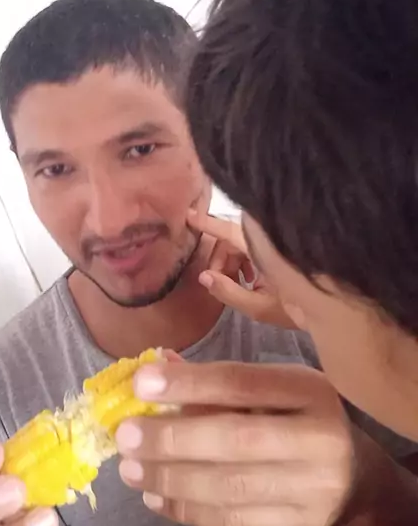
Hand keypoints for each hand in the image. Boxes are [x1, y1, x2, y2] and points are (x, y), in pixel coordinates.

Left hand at [116, 360, 355, 525]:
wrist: (354, 477)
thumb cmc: (300, 417)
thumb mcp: (273, 388)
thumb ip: (218, 381)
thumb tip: (156, 367)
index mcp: (308, 389)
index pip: (242, 383)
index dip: (189, 383)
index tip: (141, 382)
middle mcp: (317, 437)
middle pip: (235, 439)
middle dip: (171, 438)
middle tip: (124, 435)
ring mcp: (312, 488)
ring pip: (230, 486)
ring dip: (171, 478)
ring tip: (131, 469)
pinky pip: (234, 521)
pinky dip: (187, 510)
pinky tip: (156, 496)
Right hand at [187, 209, 295, 328]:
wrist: (337, 310)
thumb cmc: (299, 308)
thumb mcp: (259, 306)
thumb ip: (228, 291)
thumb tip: (203, 277)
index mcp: (262, 248)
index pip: (228, 230)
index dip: (207, 223)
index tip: (188, 216)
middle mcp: (268, 239)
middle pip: (232, 238)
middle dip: (220, 258)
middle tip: (217, 281)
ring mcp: (276, 243)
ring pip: (243, 243)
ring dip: (232, 261)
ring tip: (236, 284)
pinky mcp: (282, 250)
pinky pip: (256, 247)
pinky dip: (246, 261)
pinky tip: (251, 282)